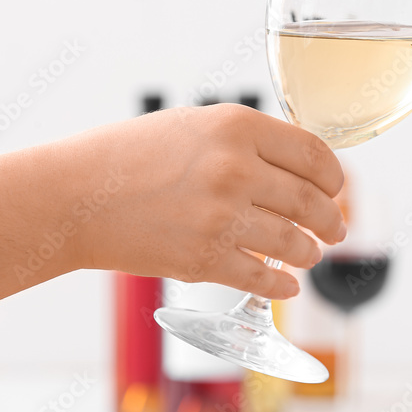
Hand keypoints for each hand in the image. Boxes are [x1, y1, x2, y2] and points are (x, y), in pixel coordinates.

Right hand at [62, 104, 344, 298]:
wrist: (73, 196)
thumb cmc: (130, 156)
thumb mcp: (197, 125)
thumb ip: (249, 141)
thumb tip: (301, 165)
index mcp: (237, 127)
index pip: (314, 154)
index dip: (335, 177)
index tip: (337, 189)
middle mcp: (235, 168)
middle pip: (311, 201)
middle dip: (332, 221)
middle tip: (336, 229)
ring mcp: (221, 216)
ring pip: (293, 243)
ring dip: (309, 253)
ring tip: (310, 255)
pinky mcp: (204, 259)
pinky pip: (262, 278)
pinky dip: (282, 285)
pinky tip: (288, 285)